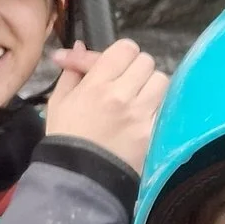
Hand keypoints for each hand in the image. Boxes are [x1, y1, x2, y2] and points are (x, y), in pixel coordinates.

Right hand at [42, 40, 168, 170]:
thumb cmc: (66, 137)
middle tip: (127, 82)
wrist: (79, 177)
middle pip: (146, 61)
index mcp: (96, 84)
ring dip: (151, 86)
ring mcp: (140, 114)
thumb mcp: (59, 101)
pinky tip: (145, 115)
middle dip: (136, 69)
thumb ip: (72, 71)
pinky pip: (165, 106)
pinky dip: (157, 106)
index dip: (122, 54)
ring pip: (161, 80)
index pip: (125, 48)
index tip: (115, 66)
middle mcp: (121, 95)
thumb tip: (82, 46)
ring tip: (139, 98)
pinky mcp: (152, 131)